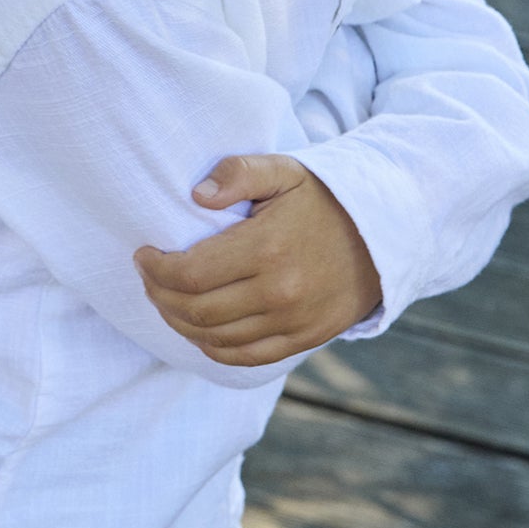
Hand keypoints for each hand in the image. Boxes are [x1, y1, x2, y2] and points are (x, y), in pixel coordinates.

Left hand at [133, 154, 381, 366]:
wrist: (386, 234)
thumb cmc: (325, 198)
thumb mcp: (284, 170)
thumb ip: (238, 173)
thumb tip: (197, 195)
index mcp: (267, 248)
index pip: (190, 273)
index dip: (156, 269)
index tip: (142, 255)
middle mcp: (279, 292)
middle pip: (196, 310)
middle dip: (159, 295)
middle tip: (148, 277)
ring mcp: (294, 321)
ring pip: (216, 338)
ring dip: (180, 323)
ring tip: (166, 300)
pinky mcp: (305, 338)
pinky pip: (246, 357)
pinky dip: (213, 348)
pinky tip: (197, 329)